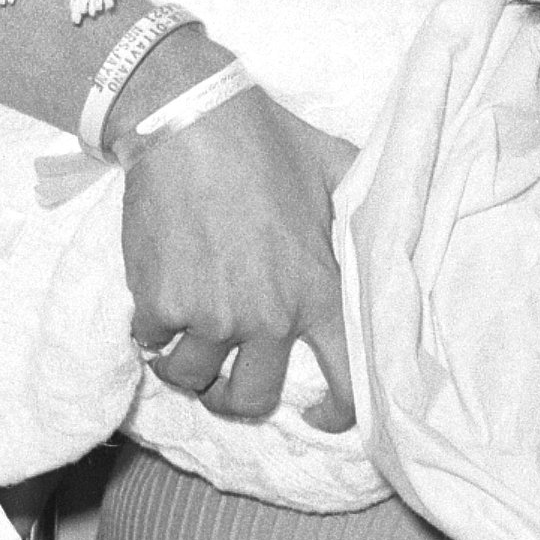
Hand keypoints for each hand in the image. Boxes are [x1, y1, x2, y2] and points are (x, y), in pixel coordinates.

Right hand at [121, 80, 356, 428]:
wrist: (189, 122)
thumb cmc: (266, 140)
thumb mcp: (335, 168)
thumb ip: (364, 203)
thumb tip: (390, 211)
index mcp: (319, 292)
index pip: (346, 383)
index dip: (336, 416)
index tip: (313, 416)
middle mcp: (268, 317)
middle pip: (250, 399)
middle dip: (232, 399)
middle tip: (222, 381)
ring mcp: (211, 315)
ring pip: (190, 378)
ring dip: (183, 366)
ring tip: (181, 338)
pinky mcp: (160, 303)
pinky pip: (150, 340)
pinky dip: (149, 327)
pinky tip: (155, 300)